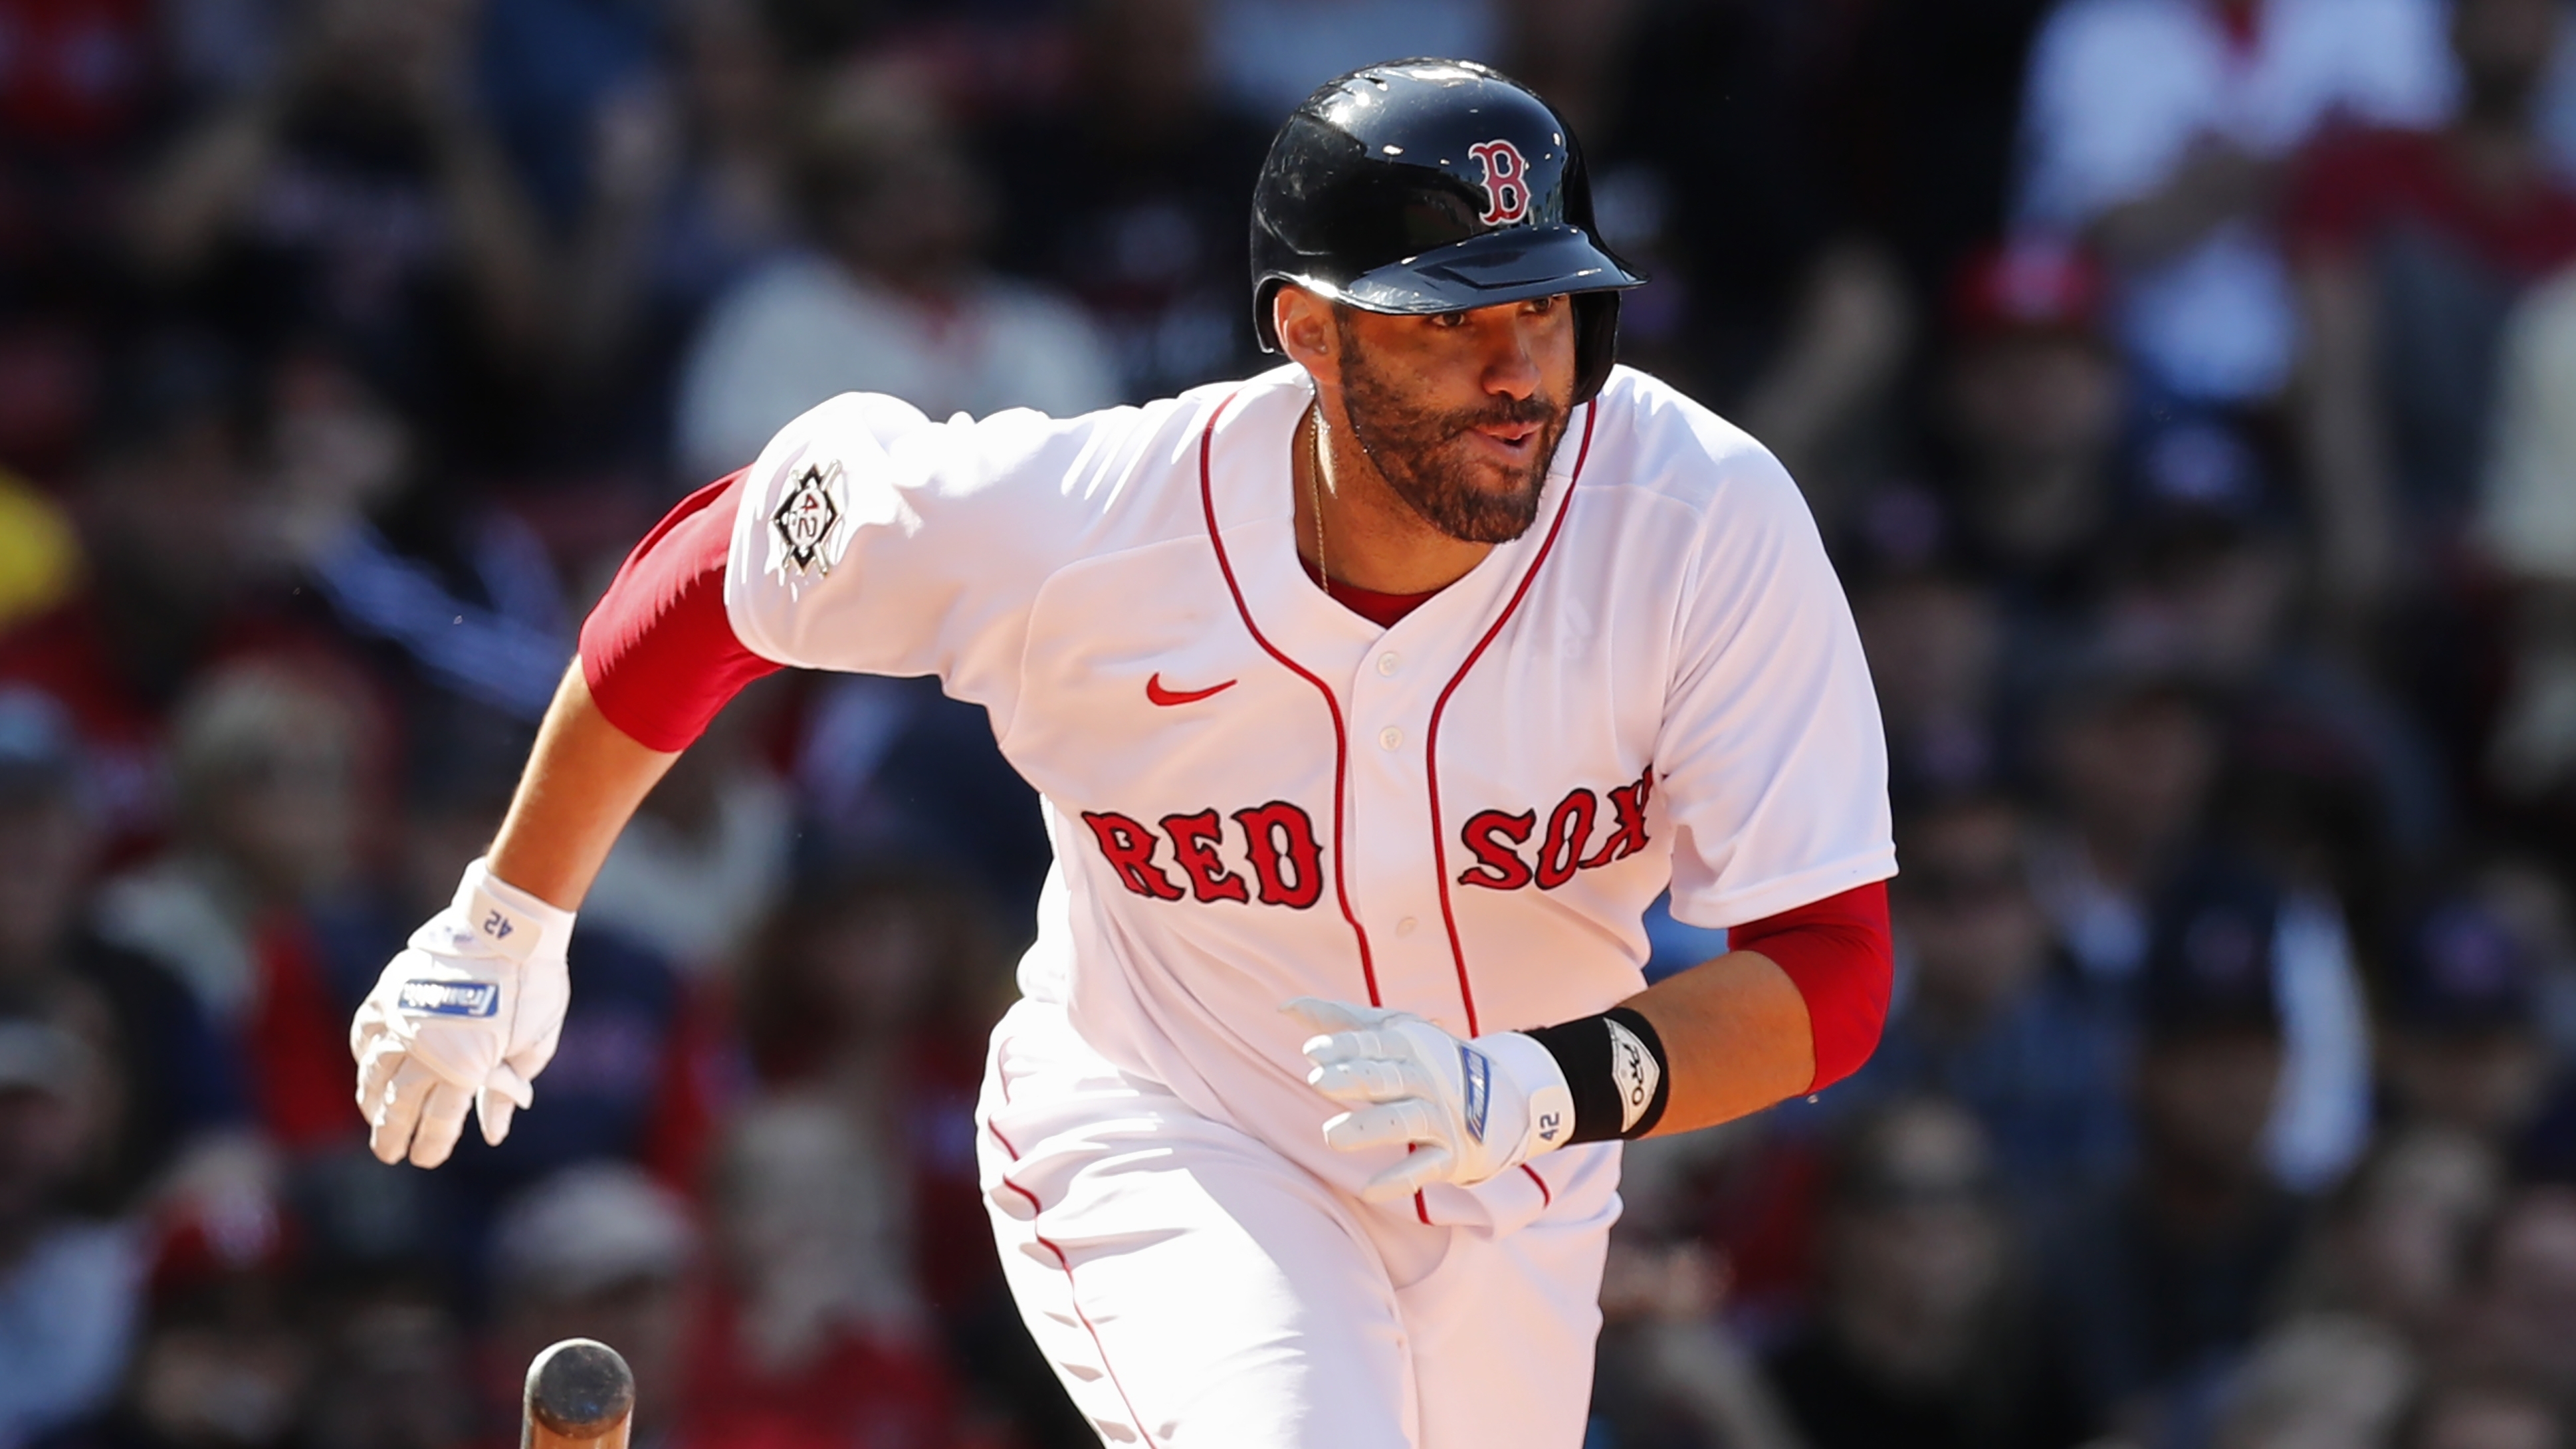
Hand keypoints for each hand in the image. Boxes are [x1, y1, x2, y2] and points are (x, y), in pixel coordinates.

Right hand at [351, 859, 572, 1166]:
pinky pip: (364, 1032)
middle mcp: (426, 1047)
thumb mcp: (536, 1044)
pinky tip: (366, 1068)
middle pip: (399, 1104)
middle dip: (391, 1133)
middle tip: (388, 1153)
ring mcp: (402, 1018)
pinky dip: (363, 1054)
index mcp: (466, 1064)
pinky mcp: (389, 992)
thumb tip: (491, 1133)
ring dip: (372, 1100)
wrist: (511, 926)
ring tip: (374, 1117)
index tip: (424, 1158)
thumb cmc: (534, 987)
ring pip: (373, 1073)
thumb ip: (506, 1090)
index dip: (431, 1144)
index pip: (439, 1120)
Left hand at [1286, 997, 1574, 1201]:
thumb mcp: (1392, 1032)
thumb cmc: (1429, 1060)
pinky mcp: (1451, 1155)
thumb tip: (1284, 1007)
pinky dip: (1399, 1179)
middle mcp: (1427, 1080)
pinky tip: (1370, 1190)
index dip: (1345, 1046)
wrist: (1504, 1099)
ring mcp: (1441, 1118)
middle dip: (1355, 1078)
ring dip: (1370, 1128)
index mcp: (1410, 1046)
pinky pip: (1423, 1168)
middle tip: (1316, 1082)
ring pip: (1404, 1122)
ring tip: (1331, 1137)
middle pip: (1388, 1079)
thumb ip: (1339, 1019)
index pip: (1375, 1045)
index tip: (1312, 1051)